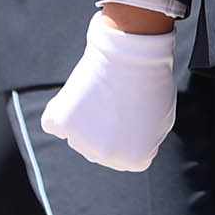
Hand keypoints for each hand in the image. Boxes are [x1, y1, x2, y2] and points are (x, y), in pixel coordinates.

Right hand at [39, 15, 178, 172]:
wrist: (130, 54)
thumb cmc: (150, 83)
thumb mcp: (161, 120)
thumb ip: (144, 141)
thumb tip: (124, 145)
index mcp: (135, 160)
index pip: (129, 152)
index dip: (133, 128)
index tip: (136, 110)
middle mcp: (106, 157)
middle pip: (101, 147)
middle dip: (107, 127)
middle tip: (116, 100)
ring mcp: (82, 141)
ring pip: (79, 136)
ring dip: (86, 119)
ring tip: (100, 93)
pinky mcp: (61, 121)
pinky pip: (52, 124)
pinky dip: (59, 113)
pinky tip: (74, 100)